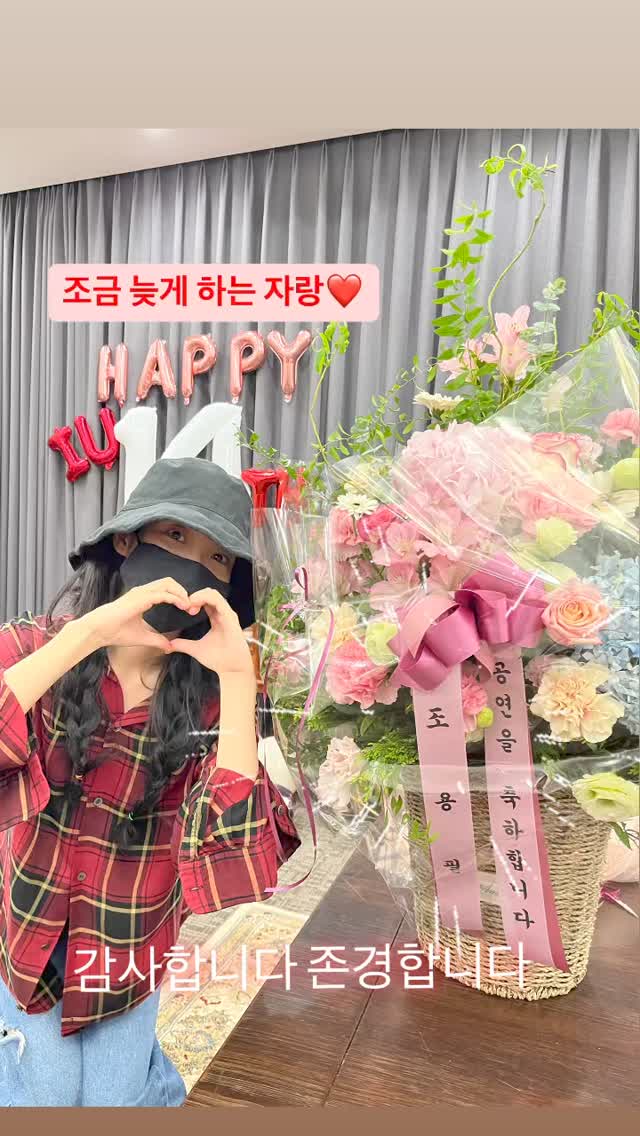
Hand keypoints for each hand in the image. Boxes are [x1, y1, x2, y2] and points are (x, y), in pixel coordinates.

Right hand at [81, 577, 199, 651]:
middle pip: (169, 582)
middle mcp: (143, 591)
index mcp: (143, 598)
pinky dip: (175, 598)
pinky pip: (163, 593)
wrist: (99, 631)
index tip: (189, 609)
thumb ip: (157, 640)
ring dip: (181, 593)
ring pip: (168, 583)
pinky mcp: (140, 597)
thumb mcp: (142, 637)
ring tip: (189, 605)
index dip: (179, 596)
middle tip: (192, 605)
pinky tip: (183, 605)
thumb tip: (169, 647)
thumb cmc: (115, 632)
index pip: (166, 589)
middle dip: (183, 591)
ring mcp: (141, 592)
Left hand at [168, 588, 255, 678]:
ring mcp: (227, 614)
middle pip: (208, 593)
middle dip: (194, 596)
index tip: (183, 609)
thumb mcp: (196, 649)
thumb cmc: (219, 659)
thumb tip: (169, 645)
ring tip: (188, 605)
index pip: (205, 600)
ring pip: (213, 593)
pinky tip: (194, 606)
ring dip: (198, 596)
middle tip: (184, 607)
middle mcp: (223, 614)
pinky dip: (205, 599)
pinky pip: (218, 601)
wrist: (232, 670)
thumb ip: (183, 645)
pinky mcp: (230, 618)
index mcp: (217, 618)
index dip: (193, 600)